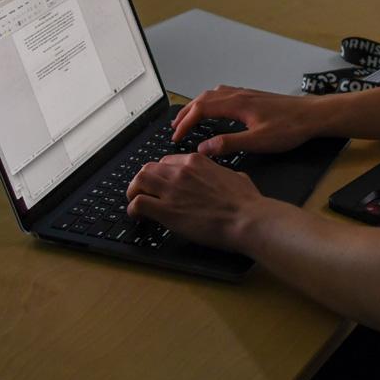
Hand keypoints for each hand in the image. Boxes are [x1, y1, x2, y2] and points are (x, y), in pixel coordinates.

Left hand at [126, 153, 258, 251]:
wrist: (246, 218)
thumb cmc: (246, 202)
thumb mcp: (238, 177)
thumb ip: (226, 174)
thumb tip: (229, 178)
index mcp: (197, 162)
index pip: (166, 161)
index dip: (160, 174)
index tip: (160, 185)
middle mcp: (181, 171)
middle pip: (148, 168)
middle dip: (143, 181)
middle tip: (143, 193)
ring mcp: (172, 190)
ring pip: (139, 181)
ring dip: (134, 191)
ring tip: (135, 202)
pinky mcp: (167, 210)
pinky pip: (138, 203)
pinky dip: (133, 209)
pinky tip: (138, 216)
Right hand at [171, 85, 320, 156]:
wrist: (313, 115)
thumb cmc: (291, 127)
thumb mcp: (258, 141)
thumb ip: (229, 143)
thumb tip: (204, 148)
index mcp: (237, 104)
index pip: (201, 110)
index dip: (185, 123)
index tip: (176, 136)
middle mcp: (240, 95)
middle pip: (203, 99)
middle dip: (186, 113)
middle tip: (175, 127)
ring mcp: (247, 94)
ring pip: (213, 94)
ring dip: (198, 105)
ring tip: (189, 117)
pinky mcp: (254, 97)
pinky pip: (225, 94)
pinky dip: (211, 101)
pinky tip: (216, 108)